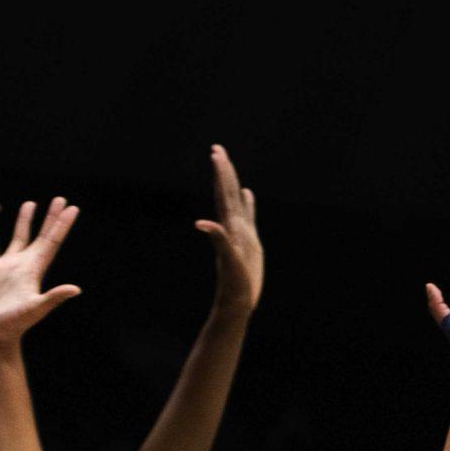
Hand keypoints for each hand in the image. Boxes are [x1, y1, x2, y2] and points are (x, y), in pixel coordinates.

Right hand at [0, 199, 82, 345]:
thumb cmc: (14, 324)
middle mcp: (23, 264)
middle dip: (50, 217)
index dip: (61, 225)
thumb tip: (76, 289)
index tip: (72, 208)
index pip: (52, 241)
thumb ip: (53, 297)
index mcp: (35, 269)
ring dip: (24, 221)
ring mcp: (7, 267)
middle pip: (40, 235)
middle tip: (60, 198)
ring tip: (30, 203)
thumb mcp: (35, 309)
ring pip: (18, 237)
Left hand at [194, 144, 262, 314]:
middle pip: (228, 193)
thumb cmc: (234, 283)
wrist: (237, 301)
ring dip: (232, 183)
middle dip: (224, 171)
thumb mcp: (228, 259)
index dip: (222, 173)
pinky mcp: (247, 243)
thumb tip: (202, 223)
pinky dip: (247, 204)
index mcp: (231, 226)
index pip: (225, 193)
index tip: (216, 153)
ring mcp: (240, 233)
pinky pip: (247, 217)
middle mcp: (234, 226)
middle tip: (217, 149)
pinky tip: (247, 195)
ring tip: (228, 166)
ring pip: (235, 202)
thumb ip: (218, 238)